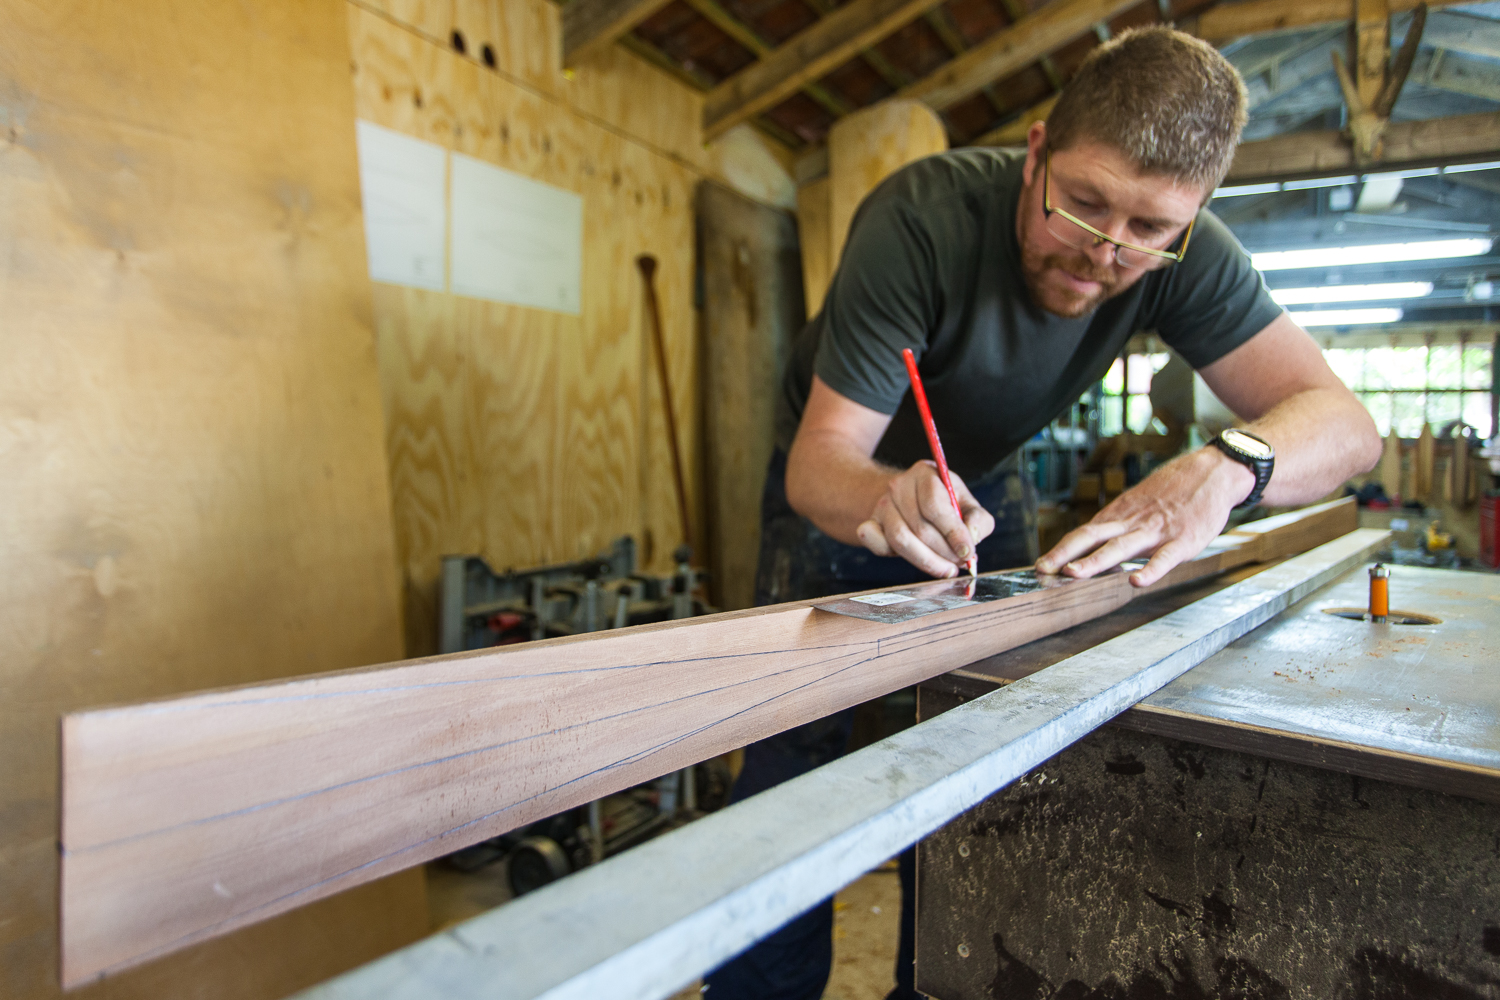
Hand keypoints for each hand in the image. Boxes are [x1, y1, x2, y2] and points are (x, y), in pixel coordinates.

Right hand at [855, 461, 994, 577]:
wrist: (909, 499)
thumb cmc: (944, 504)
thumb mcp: (968, 505)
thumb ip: (979, 520)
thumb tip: (971, 537)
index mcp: (926, 474)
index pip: (935, 505)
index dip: (952, 532)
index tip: (966, 553)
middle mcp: (899, 485)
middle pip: (920, 527)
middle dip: (943, 552)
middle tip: (958, 564)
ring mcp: (882, 505)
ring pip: (900, 540)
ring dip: (926, 561)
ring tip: (945, 568)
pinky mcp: (870, 523)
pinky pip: (876, 543)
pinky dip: (892, 555)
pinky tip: (914, 559)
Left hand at [1036, 447, 1255, 586]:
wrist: (1212, 472)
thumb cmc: (1173, 492)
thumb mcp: (1139, 504)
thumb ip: (1118, 524)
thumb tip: (1092, 543)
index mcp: (1121, 515)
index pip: (1084, 533)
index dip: (1061, 549)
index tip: (1040, 565)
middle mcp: (1132, 522)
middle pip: (1092, 537)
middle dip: (1065, 554)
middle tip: (1042, 568)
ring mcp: (1156, 531)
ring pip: (1121, 547)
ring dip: (1096, 561)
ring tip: (1073, 573)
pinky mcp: (1183, 540)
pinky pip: (1165, 558)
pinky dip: (1150, 570)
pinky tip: (1137, 582)